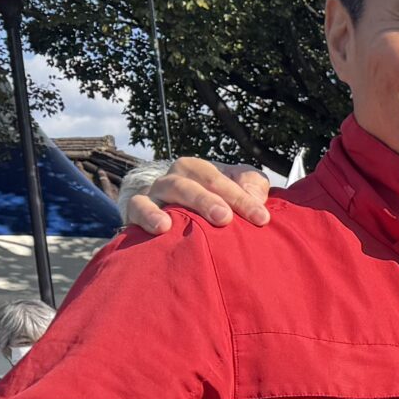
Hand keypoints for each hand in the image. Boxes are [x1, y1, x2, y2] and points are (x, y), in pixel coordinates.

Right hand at [122, 158, 271, 234]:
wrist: (173, 213)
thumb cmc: (215, 201)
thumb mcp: (238, 188)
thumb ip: (253, 186)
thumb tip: (256, 197)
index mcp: (199, 170)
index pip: (221, 180)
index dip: (242, 198)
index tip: (261, 219)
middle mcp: (176, 178)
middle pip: (192, 182)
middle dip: (208, 199)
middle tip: (225, 218)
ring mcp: (155, 193)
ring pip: (167, 190)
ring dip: (178, 205)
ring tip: (191, 221)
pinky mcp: (136, 210)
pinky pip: (137, 207)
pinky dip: (147, 215)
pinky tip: (161, 228)